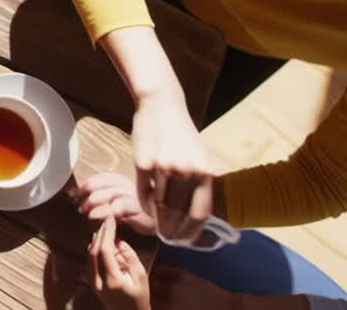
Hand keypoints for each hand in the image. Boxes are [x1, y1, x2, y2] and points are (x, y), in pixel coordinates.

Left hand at [78, 173, 156, 235]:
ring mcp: (133, 195)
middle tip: (80, 207)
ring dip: (94, 204)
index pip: (96, 179)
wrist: (160, 219)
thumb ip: (100, 196)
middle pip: (100, 186)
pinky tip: (98, 217)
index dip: (83, 188)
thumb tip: (75, 195)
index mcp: (119, 180)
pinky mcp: (138, 208)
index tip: (74, 196)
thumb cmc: (136, 209)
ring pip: (108, 195)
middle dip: (86, 196)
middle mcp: (125, 184)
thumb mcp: (117, 199)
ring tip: (87, 213)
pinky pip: (118, 207)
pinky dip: (105, 212)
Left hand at [90, 216, 149, 309]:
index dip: (107, 232)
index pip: (106, 250)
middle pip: (94, 251)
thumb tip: (120, 242)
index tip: (111, 219)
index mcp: (113, 279)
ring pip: (89, 255)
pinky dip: (94, 249)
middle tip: (106, 219)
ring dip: (96, 240)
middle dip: (100, 233)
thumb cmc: (139, 298)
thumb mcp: (141, 278)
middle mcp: (99, 281)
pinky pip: (89, 261)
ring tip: (104, 227)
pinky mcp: (91, 282)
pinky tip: (100, 241)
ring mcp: (93, 282)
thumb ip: (131, 258)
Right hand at [132, 92, 213, 241]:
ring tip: (157, 225)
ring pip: (159, 204)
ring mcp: (162, 167)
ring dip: (157, 219)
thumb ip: (199, 183)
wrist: (161, 106)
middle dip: (172, 229)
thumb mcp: (199, 156)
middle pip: (178, 212)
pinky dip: (144, 204)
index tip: (186, 240)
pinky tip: (146, 209)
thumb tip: (195, 214)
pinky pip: (143, 192)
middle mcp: (185, 171)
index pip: (199, 213)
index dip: (192, 232)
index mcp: (204, 171)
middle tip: (168, 236)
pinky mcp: (142, 163)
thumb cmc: (181, 133)